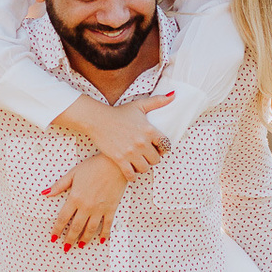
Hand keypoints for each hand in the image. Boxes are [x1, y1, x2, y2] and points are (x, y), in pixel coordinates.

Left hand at [44, 154, 127, 247]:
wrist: (115, 164)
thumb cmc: (93, 167)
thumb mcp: (73, 173)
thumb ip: (59, 185)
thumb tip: (45, 193)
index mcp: (75, 198)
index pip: (63, 218)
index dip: (57, 230)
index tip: (54, 238)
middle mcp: (86, 206)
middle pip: (76, 227)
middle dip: (70, 239)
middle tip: (66, 247)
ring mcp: (99, 209)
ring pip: (90, 229)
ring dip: (85, 239)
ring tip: (81, 245)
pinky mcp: (111, 209)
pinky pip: (107, 225)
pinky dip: (104, 234)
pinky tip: (101, 240)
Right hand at [53, 94, 174, 179]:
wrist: (97, 119)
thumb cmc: (119, 112)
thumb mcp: (139, 105)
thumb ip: (157, 101)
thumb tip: (174, 95)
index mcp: (149, 130)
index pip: (166, 145)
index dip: (163, 148)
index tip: (157, 148)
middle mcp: (142, 142)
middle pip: (156, 159)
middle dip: (153, 158)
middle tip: (147, 156)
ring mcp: (130, 152)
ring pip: (145, 168)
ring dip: (143, 167)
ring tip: (139, 163)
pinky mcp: (119, 159)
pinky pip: (131, 174)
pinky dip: (132, 176)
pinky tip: (131, 173)